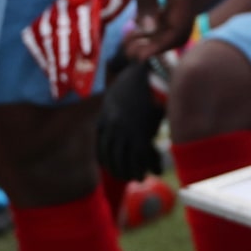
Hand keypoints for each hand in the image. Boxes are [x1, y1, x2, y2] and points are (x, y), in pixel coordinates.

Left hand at [95, 51, 170, 182]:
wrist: (147, 72)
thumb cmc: (136, 79)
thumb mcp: (116, 91)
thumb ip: (114, 104)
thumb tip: (116, 112)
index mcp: (105, 118)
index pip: (100, 146)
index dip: (105, 159)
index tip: (109, 166)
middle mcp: (112, 128)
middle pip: (111, 157)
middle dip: (118, 170)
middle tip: (125, 176)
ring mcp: (125, 132)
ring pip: (125, 161)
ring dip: (131, 172)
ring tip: (138, 178)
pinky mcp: (141, 134)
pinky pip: (141, 158)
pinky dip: (146, 168)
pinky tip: (151, 173)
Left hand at [119, 0, 196, 60]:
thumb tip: (149, 31)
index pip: (178, 29)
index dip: (158, 47)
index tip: (135, 55)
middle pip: (179, 29)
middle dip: (156, 45)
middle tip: (130, 52)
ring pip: (175, 19)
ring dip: (155, 34)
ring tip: (131, 40)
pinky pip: (171, 7)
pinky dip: (156, 19)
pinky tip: (140, 21)